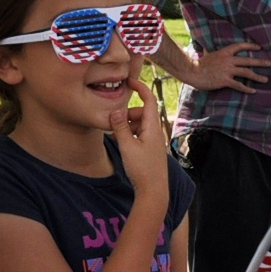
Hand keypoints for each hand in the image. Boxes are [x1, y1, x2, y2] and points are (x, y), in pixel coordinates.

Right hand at [112, 79, 169, 200]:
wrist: (153, 190)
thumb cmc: (142, 169)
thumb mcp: (127, 146)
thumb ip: (120, 127)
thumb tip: (116, 110)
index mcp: (153, 127)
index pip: (149, 101)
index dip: (141, 88)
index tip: (129, 81)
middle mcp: (155, 132)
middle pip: (141, 112)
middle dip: (127, 114)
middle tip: (114, 125)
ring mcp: (153, 140)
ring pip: (138, 124)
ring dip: (126, 125)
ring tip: (118, 137)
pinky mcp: (150, 148)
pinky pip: (138, 134)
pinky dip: (129, 134)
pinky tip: (122, 143)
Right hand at [188, 41, 267, 93]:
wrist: (192, 72)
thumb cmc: (198, 64)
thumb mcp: (206, 54)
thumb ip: (208, 50)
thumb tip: (205, 46)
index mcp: (224, 52)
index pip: (240, 46)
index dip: (250, 46)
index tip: (259, 48)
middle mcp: (228, 60)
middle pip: (248, 60)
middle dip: (260, 62)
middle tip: (269, 63)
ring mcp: (227, 70)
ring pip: (246, 73)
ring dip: (257, 76)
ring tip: (266, 79)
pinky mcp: (225, 80)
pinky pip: (239, 85)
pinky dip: (247, 88)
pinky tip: (253, 91)